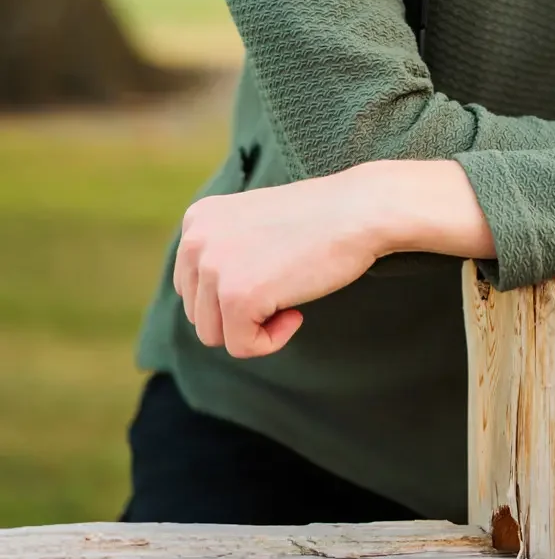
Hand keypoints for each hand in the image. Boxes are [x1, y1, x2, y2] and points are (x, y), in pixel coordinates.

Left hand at [174, 159, 492, 358]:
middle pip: (199, 314)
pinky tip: (296, 312)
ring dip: (255, 327)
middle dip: (240, 314)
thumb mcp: (252, 224)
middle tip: (283, 286)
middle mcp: (194, 241)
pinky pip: (243, 347)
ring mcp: (213, 269)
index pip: (192, 287)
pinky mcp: (238, 297)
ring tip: (289, 296)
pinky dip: (272, 341)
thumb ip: (222, 252)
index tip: (271, 273)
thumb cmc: (317, 219)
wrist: (359, 211)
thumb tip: (209, 305)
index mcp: (197, 219)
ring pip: (216, 335)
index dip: (232, 294)